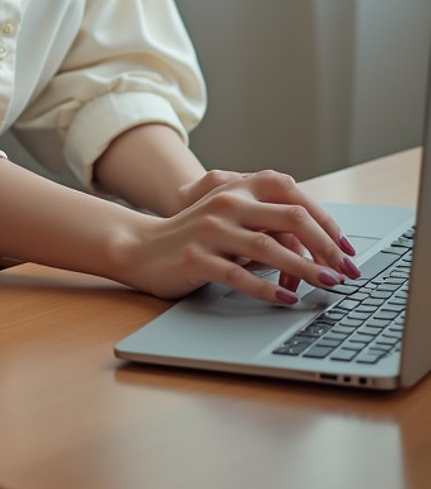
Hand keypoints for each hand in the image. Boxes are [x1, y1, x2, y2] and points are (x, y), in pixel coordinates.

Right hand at [116, 168, 358, 303]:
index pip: (295, 198)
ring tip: (328, 285)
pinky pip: (238, 275)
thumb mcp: (232, 217)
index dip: (327, 224)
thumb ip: (267, 219)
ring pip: (268, 248)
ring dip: (305, 269)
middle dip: (326, 248)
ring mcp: (210, 230)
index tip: (347, 250)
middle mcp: (227, 203)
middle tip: (347, 272)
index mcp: (240, 188)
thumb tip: (320, 244)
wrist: (142, 247)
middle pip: (290, 219)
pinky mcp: (196, 258)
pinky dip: (267, 289)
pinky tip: (286, 299)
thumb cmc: (196, 237)